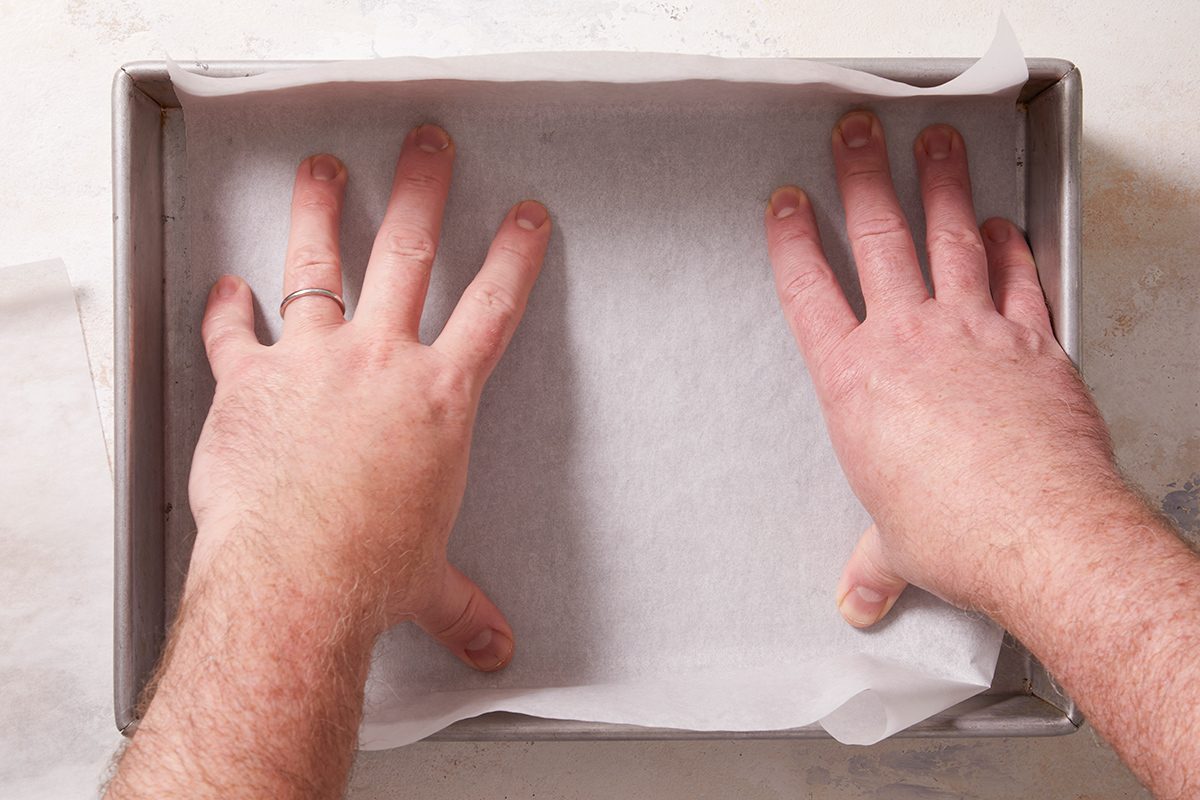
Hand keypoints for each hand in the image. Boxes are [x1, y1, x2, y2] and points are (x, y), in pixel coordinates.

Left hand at [187, 124, 550, 669]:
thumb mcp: (429, 582)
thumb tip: (496, 649)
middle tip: (428, 145)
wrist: (296, 577)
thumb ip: (463, 606)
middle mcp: (381, 362)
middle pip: (410, 252)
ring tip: (323, 169)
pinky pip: (234, 332)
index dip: (515, 256)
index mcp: (439, 399)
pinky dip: (227, 308)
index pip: (492, 309)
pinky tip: (226, 286)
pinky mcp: (250, 382)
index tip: (527, 217)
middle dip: (424, 190)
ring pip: (318, 263)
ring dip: (320, 209)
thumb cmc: (370, 572)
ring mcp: (313, 362)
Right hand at [765, 111, 1120, 626]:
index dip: (793, 242)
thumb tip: (858, 601)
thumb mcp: (894, 548)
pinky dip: (1011, 245)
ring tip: (935, 144)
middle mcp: (909, 341)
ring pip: (950, 237)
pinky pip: (1019, 275)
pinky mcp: (1032, 340)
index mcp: (855, 382)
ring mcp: (974, 331)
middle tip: (855, 135)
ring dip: (941, 184)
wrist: (1037, 530)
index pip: (810, 293)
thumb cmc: (955, 531)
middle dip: (861, 178)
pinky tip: (1003, 223)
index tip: (787, 204)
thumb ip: (872, 566)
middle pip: (879, 239)